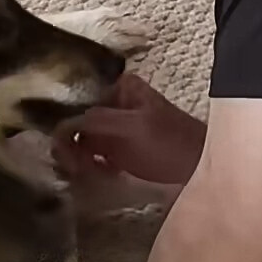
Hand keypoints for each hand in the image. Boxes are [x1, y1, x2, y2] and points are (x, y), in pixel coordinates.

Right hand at [51, 73, 206, 184]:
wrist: (201, 170)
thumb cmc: (172, 143)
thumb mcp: (132, 127)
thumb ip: (96, 122)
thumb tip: (60, 127)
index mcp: (119, 87)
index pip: (77, 101)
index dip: (64, 124)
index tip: (61, 150)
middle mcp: (113, 103)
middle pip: (76, 120)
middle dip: (68, 143)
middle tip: (69, 167)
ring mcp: (115, 127)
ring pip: (80, 138)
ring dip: (75, 156)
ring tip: (82, 172)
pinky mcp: (117, 150)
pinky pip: (90, 154)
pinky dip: (86, 164)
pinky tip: (95, 174)